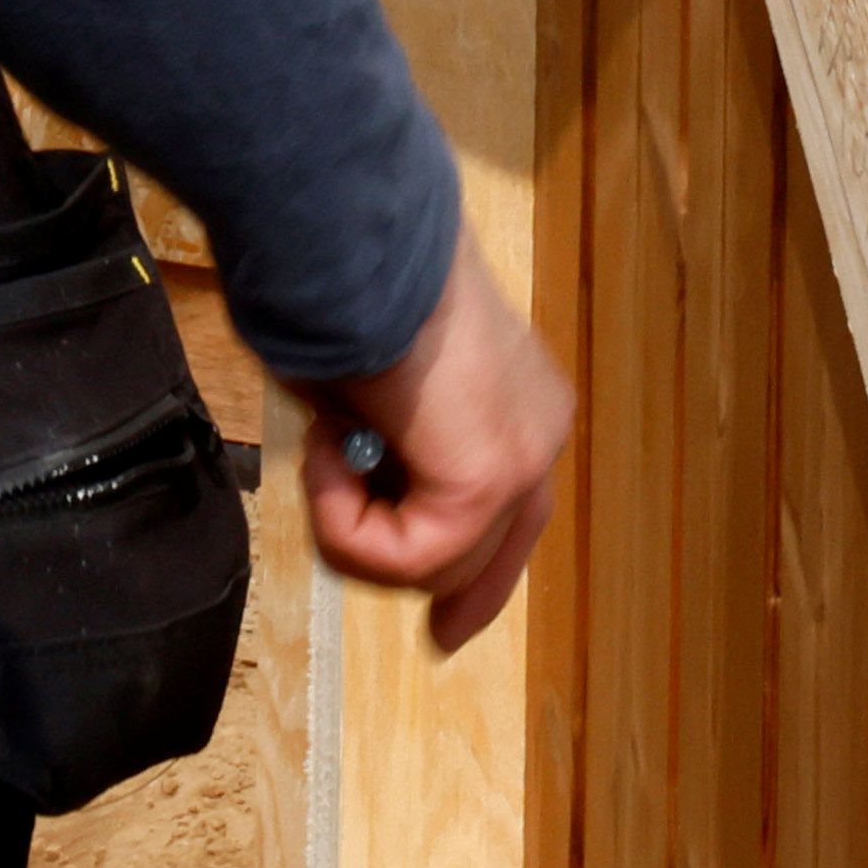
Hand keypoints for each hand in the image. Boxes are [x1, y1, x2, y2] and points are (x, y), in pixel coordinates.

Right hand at [296, 234, 572, 654]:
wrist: (351, 235)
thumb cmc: (341, 280)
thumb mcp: (371, 380)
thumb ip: (387, 444)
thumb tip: (367, 480)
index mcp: (521, 398)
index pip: (517, 510)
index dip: (478, 580)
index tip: (445, 632)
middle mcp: (539, 429)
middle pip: (492, 552)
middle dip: (445, 593)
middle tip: (424, 632)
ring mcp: (523, 458)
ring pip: (435, 565)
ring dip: (354, 524)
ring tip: (327, 448)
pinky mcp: (487, 481)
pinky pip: (404, 557)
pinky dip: (346, 522)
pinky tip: (332, 451)